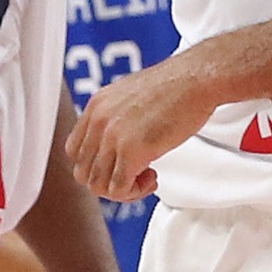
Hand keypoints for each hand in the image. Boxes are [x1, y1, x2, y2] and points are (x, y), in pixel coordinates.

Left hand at [66, 54, 215, 200]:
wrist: (196, 78)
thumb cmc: (175, 86)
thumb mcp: (132, 94)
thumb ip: (117, 116)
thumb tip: (116, 143)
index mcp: (96, 105)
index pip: (75, 151)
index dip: (96, 165)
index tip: (119, 163)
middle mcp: (99, 120)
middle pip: (83, 172)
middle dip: (108, 181)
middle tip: (134, 175)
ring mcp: (113, 136)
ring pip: (98, 185)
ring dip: (122, 190)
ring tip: (145, 177)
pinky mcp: (133, 151)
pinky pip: (119, 189)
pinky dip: (134, 192)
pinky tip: (152, 177)